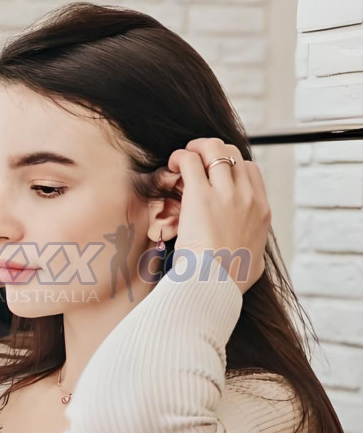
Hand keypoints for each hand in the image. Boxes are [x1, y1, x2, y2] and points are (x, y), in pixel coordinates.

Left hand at [165, 137, 270, 293]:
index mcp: (261, 211)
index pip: (250, 169)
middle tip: (194, 160)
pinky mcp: (200, 195)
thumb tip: (254, 256)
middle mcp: (247, 196)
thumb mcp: (255, 264)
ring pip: (213, 147)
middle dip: (211, 151)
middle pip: (233, 152)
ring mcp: (225, 193)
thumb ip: (254, 252)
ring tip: (180, 160)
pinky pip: (190, 160)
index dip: (230, 165)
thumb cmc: (229, 281)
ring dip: (194, 149)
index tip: (214, 173)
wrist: (214, 284)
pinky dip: (180, 157)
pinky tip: (172, 166)